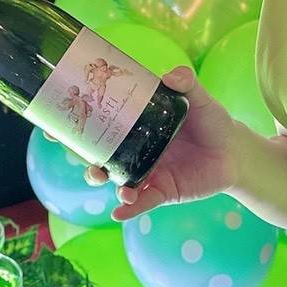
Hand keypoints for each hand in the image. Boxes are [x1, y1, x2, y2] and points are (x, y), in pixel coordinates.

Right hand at [84, 64, 241, 222]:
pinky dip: (129, 207)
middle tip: (75, 154)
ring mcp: (146, 172)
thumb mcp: (199, 99)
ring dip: (105, 180)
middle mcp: (135, 150)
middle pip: (99, 154)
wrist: (235, 153)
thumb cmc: (212, 122)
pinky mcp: (161, 191)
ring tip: (107, 179)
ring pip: (116, 179)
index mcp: (137, 125)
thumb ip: (187, 85)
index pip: (100, 124)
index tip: (52, 127)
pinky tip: (120, 210)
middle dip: (82, 156)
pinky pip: (141, 201)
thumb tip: (171, 76)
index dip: (75, 125)